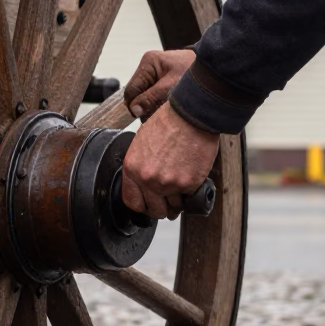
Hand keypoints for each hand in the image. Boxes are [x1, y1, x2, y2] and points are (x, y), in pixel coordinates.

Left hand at [122, 101, 218, 219]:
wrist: (190, 115)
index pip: (132, 202)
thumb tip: (144, 185)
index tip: (149, 204)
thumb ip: (140, 167)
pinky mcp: (189, 184)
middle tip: (169, 199)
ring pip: (174, 207)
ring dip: (179, 200)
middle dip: (162, 207)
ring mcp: (169, 184)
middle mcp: (148, 179)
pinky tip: (191, 176)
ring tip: (182, 183)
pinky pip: (190, 198)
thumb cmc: (168, 123)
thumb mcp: (141, 144)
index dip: (143, 206)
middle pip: (155, 210)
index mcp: (132, 169)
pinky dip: (192, 191)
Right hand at [124, 49, 195, 120]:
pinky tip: (168, 107)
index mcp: (148, 63)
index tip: (142, 117)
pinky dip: (158, 104)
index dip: (135, 105)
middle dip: (144, 106)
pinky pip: (153, 97)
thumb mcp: (171, 87)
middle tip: (157, 115)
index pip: (132, 89)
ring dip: (152, 107)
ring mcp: (155, 74)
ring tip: (165, 110)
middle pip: (137, 94)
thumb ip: (151, 98)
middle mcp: (149, 67)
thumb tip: (134, 110)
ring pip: (144, 97)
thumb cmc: (195, 74)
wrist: (214, 69)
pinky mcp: (161, 82)